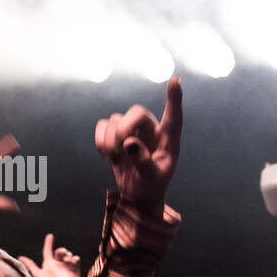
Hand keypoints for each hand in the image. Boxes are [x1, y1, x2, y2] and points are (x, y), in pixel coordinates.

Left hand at [18, 233, 81, 276]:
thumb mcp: (38, 275)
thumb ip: (30, 265)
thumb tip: (20, 257)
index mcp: (49, 263)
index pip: (48, 250)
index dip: (48, 243)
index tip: (50, 235)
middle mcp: (58, 264)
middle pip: (60, 251)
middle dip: (62, 250)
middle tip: (63, 254)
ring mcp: (67, 266)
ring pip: (68, 254)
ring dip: (68, 254)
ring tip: (67, 259)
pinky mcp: (75, 270)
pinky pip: (76, 260)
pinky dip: (75, 258)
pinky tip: (73, 261)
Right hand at [94, 76, 182, 211]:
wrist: (138, 196)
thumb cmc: (151, 187)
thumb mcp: (151, 179)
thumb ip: (143, 161)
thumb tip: (130, 143)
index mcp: (168, 140)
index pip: (174, 116)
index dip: (174, 98)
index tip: (176, 80)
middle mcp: (152, 131)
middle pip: (136, 112)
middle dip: (124, 128)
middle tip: (120, 148)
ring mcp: (134, 131)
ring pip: (116, 120)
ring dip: (110, 140)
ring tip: (114, 158)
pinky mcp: (117, 135)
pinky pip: (103, 125)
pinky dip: (100, 139)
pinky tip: (107, 156)